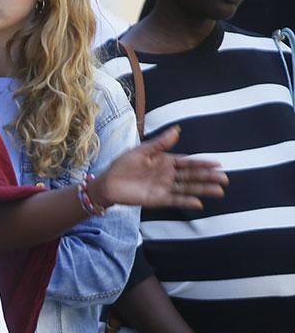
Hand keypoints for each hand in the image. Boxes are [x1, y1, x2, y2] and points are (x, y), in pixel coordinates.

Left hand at [92, 126, 226, 209]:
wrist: (107, 183)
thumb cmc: (122, 165)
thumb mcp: (142, 151)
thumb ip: (160, 143)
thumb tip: (177, 129)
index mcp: (165, 161)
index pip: (188, 162)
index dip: (203, 163)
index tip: (218, 164)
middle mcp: (168, 175)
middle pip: (192, 176)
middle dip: (208, 177)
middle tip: (224, 179)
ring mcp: (164, 188)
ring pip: (187, 188)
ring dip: (203, 190)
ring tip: (219, 191)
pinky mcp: (158, 199)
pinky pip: (175, 200)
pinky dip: (186, 202)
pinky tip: (199, 203)